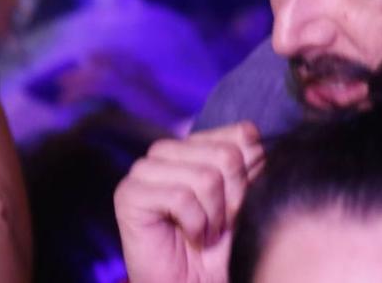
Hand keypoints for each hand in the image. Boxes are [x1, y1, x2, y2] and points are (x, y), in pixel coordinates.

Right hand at [115, 123, 262, 282]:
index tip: (240, 205)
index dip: (251, 176)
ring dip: (214, 216)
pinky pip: (181, 198)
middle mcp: (169, 150)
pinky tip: (190, 235)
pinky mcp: (129, 193)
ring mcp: (145, 169)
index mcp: (195, 144)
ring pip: (205, 177)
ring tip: (205, 231)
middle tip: (220, 225)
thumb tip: (253, 138)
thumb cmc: (219, 248)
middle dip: (234, 199)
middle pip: (226, 155)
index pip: (241, 135)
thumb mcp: (245, 201)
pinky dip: (195, 224)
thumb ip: (250, 166)